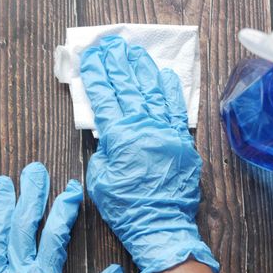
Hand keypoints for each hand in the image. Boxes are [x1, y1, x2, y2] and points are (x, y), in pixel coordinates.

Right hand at [80, 36, 218, 272]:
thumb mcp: (100, 181)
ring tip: (135, 53)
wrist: (162, 226)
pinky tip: (166, 75)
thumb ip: (103, 153)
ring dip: (143, 71)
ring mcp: (166, 133)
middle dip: (117, 65)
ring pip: (153, 94)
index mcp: (120, 138)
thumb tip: (109, 137)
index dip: (95, 76)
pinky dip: (171, 92)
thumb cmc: (127, 208)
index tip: (90, 57)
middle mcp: (145, 129)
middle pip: (128, 89)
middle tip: (111, 45)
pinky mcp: (182, 142)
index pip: (104, 98)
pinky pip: (177, 111)